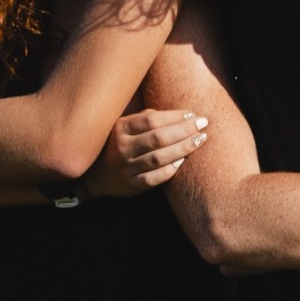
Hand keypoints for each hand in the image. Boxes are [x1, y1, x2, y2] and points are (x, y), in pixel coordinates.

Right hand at [81, 109, 209, 198]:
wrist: (96, 174)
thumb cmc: (119, 143)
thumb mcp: (126, 125)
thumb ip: (147, 118)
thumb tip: (182, 114)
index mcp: (121, 128)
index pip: (152, 120)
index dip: (175, 117)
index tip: (193, 114)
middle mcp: (121, 147)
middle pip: (158, 138)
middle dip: (185, 130)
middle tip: (204, 124)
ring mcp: (125, 168)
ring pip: (159, 158)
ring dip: (183, 148)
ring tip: (200, 139)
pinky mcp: (130, 186)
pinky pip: (153, 178)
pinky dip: (169, 170)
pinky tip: (182, 161)